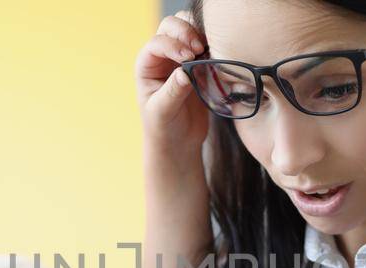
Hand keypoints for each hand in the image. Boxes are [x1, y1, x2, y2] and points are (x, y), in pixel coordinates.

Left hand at [136, 11, 210, 166]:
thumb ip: (173, 91)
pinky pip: (207, 44)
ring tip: (207, 51)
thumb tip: (185, 72)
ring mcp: (181, 58)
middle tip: (198, 49)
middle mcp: (162, 57)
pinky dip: (213, 44)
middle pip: (171, 26)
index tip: (188, 58)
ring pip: (189, 28)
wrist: (178, 142)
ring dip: (200, 34)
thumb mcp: (163, 112)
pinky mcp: (200, 64)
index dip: (172, 45)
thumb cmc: (163, 127)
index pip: (157, 43)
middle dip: (185, 31)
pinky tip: (218, 57)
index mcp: (147, 65)